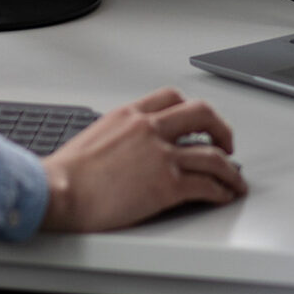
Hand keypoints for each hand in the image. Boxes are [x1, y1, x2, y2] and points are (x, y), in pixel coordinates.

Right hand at [39, 88, 247, 231]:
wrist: (59, 192)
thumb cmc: (67, 173)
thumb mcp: (95, 135)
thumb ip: (121, 134)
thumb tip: (133, 146)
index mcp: (129, 114)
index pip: (172, 97)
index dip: (193, 110)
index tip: (200, 123)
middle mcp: (148, 129)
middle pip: (202, 115)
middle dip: (221, 130)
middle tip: (227, 144)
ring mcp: (160, 156)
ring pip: (213, 156)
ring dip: (230, 170)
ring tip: (234, 180)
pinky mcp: (166, 185)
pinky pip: (207, 185)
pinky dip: (220, 191)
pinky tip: (221, 196)